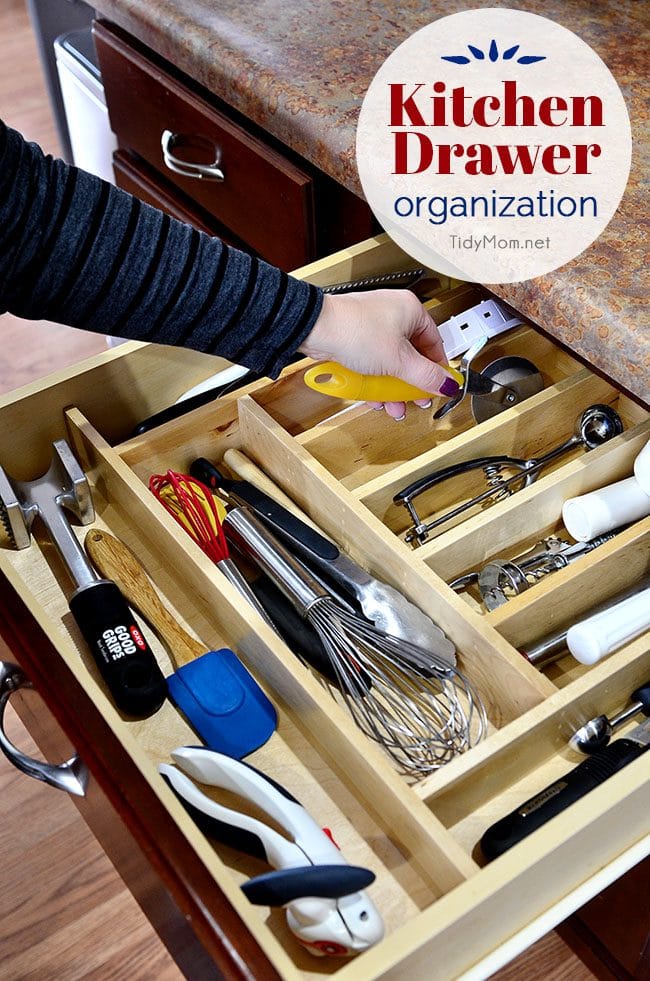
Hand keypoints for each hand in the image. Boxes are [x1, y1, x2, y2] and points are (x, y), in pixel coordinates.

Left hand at [299, 289, 459, 418]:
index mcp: (411, 310)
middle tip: (414, 400)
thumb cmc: (354, 330)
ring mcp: (372, 327)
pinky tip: (374, 397)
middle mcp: (393, 315)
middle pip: (411, 356)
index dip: (437, 369)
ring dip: (392, 388)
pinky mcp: (355, 339)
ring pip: (390, 363)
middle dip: (411, 384)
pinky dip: (375, 380)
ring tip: (392, 406)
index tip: (438, 387)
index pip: (435, 343)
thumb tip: (447, 384)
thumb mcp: (398, 360)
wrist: (316, 329)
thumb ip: (426, 376)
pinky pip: (372, 363)